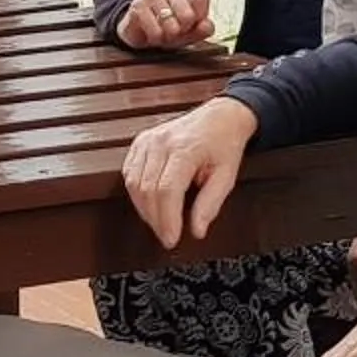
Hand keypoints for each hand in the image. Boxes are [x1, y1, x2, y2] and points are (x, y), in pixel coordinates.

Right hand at [116, 0, 216, 49]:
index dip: (199, 17)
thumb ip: (204, 27)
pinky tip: (154, 34)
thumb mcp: (192, 27)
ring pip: (171, 24)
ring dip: (169, 36)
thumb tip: (206, 26)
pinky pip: (156, 31)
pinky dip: (157, 39)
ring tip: (165, 32)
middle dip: (184, 30)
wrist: (140, 27)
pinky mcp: (138, 6)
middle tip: (178, 30)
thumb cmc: (170, 24)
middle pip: (187, 15)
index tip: (193, 22)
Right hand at [121, 97, 255, 247]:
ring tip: (159, 223)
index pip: (167, 190)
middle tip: (167, 236)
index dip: (167, 219)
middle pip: (147, 189)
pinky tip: (148, 203)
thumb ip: (210, 204)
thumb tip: (196, 230)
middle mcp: (161, 142)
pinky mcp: (140, 142)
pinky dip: (136, 193)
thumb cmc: (224, 144)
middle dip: (155, 219)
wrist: (220, 116)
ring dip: (144, 209)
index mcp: (185, 149)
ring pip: (134, 183)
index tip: (172, 239)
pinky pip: (129, 173)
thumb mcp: (227, 176)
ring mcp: (147, 140)